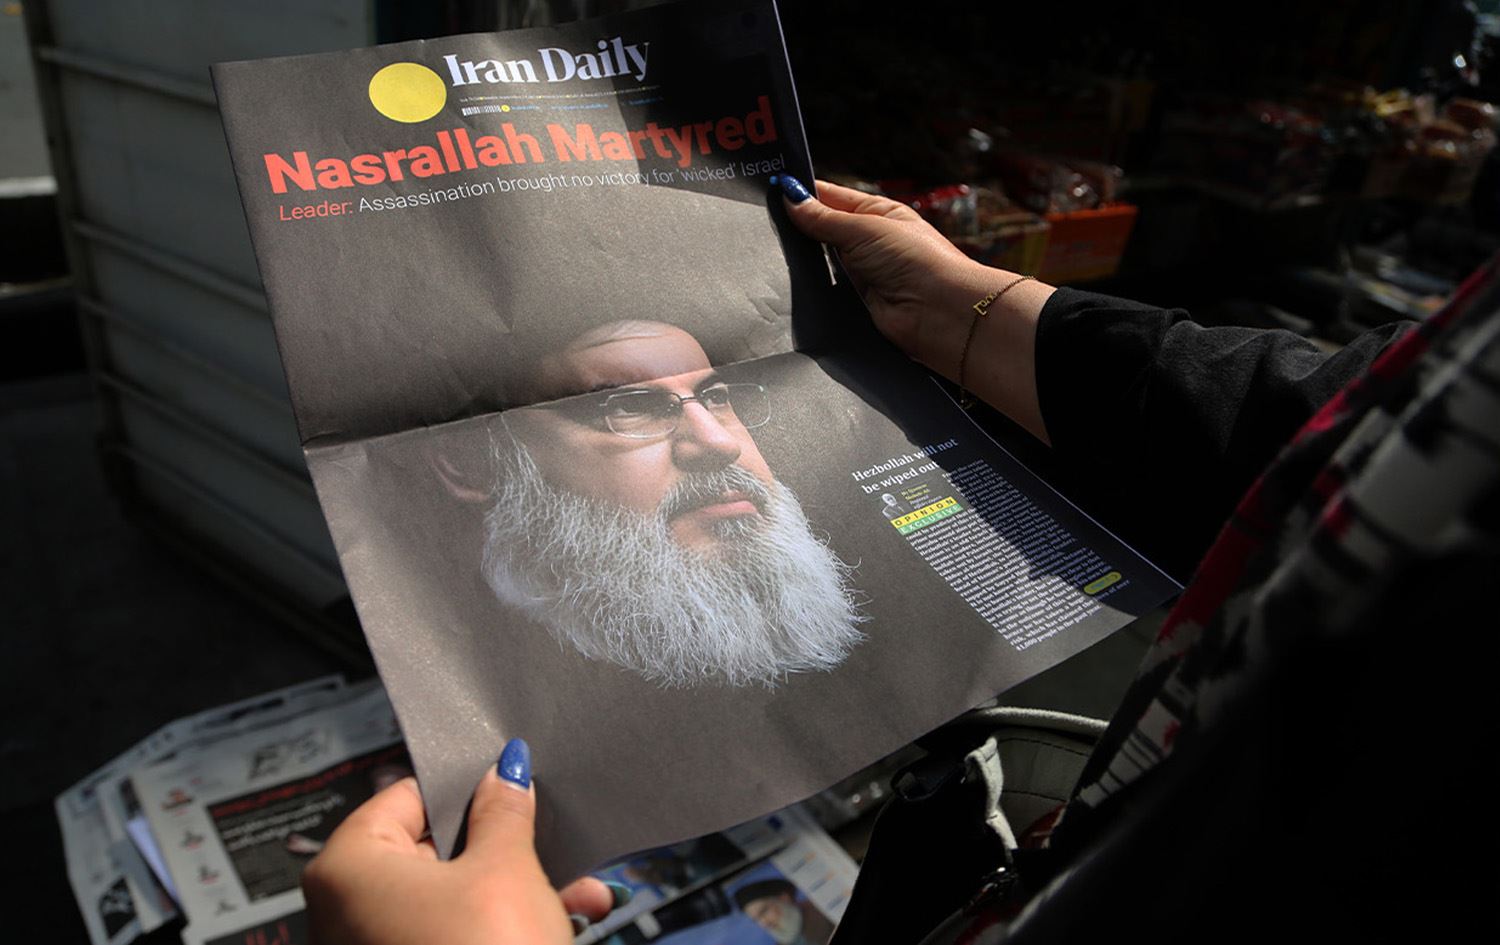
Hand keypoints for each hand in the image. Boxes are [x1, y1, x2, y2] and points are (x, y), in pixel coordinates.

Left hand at [302, 739, 626, 944]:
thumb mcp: (506, 868)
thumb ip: (503, 810)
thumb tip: (504, 773)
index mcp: (346, 869)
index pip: (404, 797)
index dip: (463, 787)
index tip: (505, 783)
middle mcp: (346, 914)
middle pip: (431, 852)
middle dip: (502, 849)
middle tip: (542, 838)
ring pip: (452, 901)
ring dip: (517, 892)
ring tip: (573, 890)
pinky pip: (454, 937)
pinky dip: (502, 927)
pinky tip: (563, 921)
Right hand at [774, 175, 1054, 443]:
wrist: (940, 313)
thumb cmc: (915, 260)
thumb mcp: (864, 229)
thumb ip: (823, 218)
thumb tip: (790, 197)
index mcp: (876, 213)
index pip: (831, 197)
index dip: (802, 192)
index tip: (768, 187)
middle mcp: (869, 242)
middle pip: (822, 230)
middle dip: (796, 226)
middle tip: (758, 221)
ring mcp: (862, 273)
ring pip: (820, 261)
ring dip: (802, 259)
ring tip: (765, 249)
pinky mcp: (855, 303)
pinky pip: (824, 290)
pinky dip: (809, 287)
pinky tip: (784, 281)